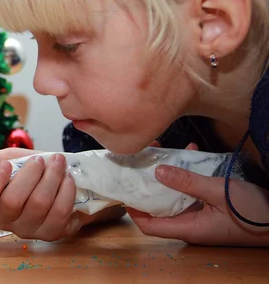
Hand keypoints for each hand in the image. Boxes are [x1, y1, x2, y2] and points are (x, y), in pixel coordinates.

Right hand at [0, 148, 81, 241]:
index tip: (6, 164)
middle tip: (39, 160)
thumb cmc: (32, 172)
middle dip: (28, 175)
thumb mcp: (10, 160)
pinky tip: (67, 178)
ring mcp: (30, 230)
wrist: (63, 180)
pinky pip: (59, 212)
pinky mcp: (53, 233)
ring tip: (58, 162)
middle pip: (12, 202)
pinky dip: (65, 190)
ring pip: (39, 204)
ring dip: (51, 178)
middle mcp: (8, 222)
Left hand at [128, 162, 268, 245]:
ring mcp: (200, 215)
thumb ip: (188, 182)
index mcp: (188, 228)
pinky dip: (188, 172)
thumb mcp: (218, 192)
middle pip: (159, 206)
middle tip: (140, 159)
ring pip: (175, 194)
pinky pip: (192, 190)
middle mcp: (190, 224)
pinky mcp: (210, 206)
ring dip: (168, 172)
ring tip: (161, 149)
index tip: (123, 187)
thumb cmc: (253, 212)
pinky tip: (190, 152)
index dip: (133, 209)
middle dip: (148, 182)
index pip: (149, 225)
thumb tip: (157, 171)